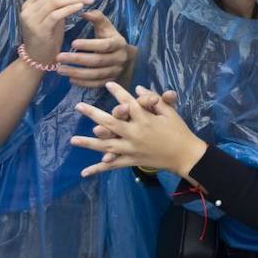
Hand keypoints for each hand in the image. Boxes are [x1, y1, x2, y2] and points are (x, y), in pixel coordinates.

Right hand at [19, 0, 96, 66]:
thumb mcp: (51, 17)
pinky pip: (56, 15)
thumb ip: (57, 4)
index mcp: (29, 4)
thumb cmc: (47, 37)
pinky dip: (70, 8)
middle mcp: (28, 10)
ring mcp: (32, 20)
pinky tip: (82, 7)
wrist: (36, 59)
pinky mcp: (39, 30)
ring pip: (56, 1)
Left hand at [56, 11, 132, 87]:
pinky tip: (70, 79)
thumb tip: (84, 12)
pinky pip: (95, 84)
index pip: (104, 45)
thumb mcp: (107, 28)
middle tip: (59, 57)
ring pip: (95, 74)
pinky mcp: (109, 81)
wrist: (124, 57)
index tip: (73, 43)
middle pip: (97, 61)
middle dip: (77, 60)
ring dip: (76, 72)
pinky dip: (82, 83)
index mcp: (118, 43)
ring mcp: (115, 71)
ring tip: (59, 69)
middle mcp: (118, 58)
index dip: (89, 44)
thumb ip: (97, 18)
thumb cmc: (110, 38)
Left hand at [72, 82, 206, 178]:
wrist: (185, 155)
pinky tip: (84, 172)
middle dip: (93, 114)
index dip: (118, 92)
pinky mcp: (131, 161)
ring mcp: (131, 149)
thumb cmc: (179, 130)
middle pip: (109, 123)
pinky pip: (112, 166)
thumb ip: (153, 100)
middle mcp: (134, 133)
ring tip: (72, 140)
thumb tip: (138, 89)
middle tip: (79, 106)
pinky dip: (98, 169)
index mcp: (145, 119)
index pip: (128, 102)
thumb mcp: (169, 112)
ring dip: (88, 143)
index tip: (108, 84)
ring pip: (105, 145)